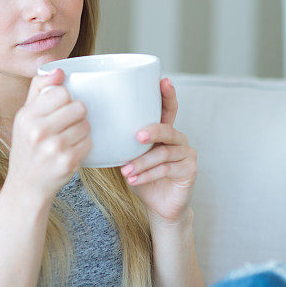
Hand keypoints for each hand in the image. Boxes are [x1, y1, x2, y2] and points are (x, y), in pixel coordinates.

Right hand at [6, 68, 92, 200]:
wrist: (26, 185)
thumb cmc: (28, 146)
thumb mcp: (25, 116)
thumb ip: (39, 89)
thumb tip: (58, 69)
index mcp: (26, 116)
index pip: (61, 92)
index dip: (65, 99)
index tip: (59, 109)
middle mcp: (38, 132)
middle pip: (78, 107)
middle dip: (76, 115)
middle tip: (66, 126)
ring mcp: (54, 148)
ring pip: (86, 125)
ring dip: (82, 131)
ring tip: (67, 139)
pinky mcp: (68, 162)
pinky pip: (90, 143)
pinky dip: (84, 146)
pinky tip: (71, 151)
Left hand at [119, 78, 197, 224]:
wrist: (159, 206)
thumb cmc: (143, 178)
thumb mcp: (131, 158)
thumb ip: (123, 143)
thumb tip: (96, 129)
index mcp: (165, 132)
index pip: (169, 109)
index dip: (168, 94)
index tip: (164, 81)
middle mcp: (178, 140)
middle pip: (168, 130)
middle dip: (153, 131)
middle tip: (137, 136)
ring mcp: (186, 154)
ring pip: (164, 154)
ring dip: (142, 163)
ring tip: (126, 171)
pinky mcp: (189, 170)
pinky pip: (167, 169)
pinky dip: (147, 176)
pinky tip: (133, 180)